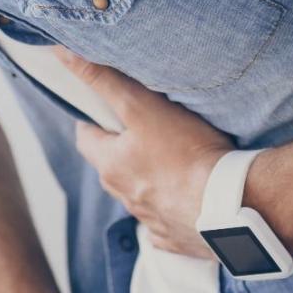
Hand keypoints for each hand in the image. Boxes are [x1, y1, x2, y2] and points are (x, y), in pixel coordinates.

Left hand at [54, 46, 232, 258]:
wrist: (229, 208)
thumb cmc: (186, 155)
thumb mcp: (141, 107)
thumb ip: (103, 80)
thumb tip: (63, 53)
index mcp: (111, 167)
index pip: (86, 138)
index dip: (94, 120)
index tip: (107, 108)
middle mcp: (125, 197)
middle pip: (114, 168)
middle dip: (124, 150)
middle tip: (146, 129)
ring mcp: (151, 221)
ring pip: (141, 195)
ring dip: (150, 180)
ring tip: (175, 162)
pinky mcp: (178, 238)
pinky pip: (167, 223)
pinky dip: (174, 210)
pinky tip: (191, 199)